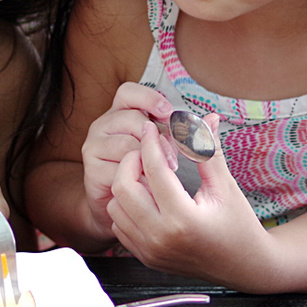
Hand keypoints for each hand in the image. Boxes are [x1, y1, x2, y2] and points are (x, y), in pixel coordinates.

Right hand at [79, 83, 174, 237]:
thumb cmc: (151, 176)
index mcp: (121, 113)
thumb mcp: (169, 150)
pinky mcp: (92, 171)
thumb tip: (214, 117)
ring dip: (149, 162)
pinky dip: (136, 180)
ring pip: (126, 145)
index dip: (148, 98)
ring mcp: (94, 147)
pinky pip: (117, 170)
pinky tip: (148, 190)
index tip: (169, 113)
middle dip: (159, 138)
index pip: (127, 92)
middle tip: (176, 159)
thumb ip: (189, 134)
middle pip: (132, 119)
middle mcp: (104, 125)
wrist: (127, 213)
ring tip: (165, 178)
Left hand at [106, 115, 271, 282]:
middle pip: (124, 187)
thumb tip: (206, 116)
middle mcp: (161, 238)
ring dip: (127, 184)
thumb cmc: (239, 224)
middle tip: (147, 152)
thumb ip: (208, 150)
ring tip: (148, 174)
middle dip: (132, 162)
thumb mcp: (225, 186)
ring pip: (116, 205)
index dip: (150, 142)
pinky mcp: (145, 257)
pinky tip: (146, 196)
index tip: (151, 127)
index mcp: (183, 219)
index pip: (154, 170)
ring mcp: (150, 251)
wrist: (244, 267)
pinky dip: (127, 206)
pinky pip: (119, 224)